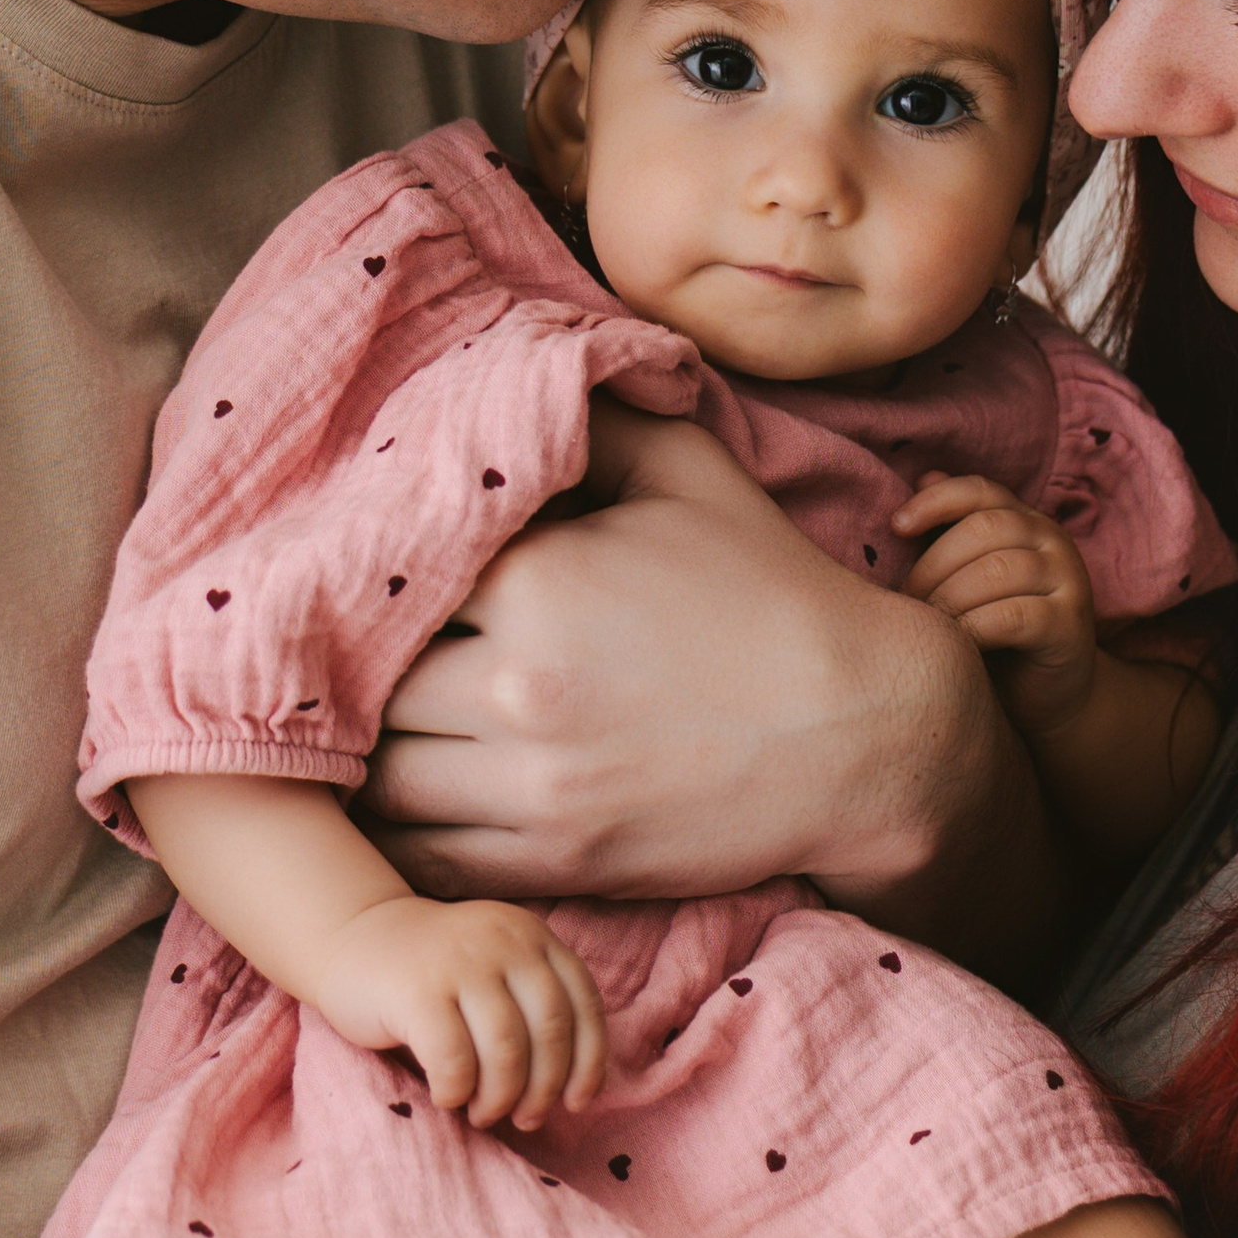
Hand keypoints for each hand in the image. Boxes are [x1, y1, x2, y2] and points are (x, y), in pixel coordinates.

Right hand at [300, 893, 606, 1129]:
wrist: (352, 938)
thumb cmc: (434, 975)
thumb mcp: (497, 969)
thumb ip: (533, 1005)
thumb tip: (569, 1091)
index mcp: (533, 937)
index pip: (583, 1005)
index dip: (588, 1063)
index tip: (575, 1102)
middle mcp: (504, 942)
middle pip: (550, 1031)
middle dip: (543, 1089)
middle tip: (523, 1118)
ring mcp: (460, 963)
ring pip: (507, 1050)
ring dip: (501, 1097)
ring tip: (483, 1113)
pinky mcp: (417, 992)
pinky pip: (455, 1060)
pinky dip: (457, 1091)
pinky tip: (446, 1096)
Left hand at [365, 405, 1059, 960]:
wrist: (870, 737)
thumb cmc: (780, 597)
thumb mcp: (693, 474)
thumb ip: (593, 420)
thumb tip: (518, 377)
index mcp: (537, 580)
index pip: (395, 570)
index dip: (383, 573)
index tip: (385, 575)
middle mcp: (514, 687)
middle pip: (368, 679)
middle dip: (367, 666)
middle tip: (372, 655)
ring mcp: (531, 786)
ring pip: (380, 776)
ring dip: (372, 752)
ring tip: (386, 727)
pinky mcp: (555, 860)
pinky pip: (427, 858)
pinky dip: (405, 835)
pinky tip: (417, 801)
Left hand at [894, 472, 1097, 737]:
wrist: (1050, 697)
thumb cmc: (996, 634)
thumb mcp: (970, 578)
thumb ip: (952, 533)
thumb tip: (924, 476)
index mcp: (1026, 522)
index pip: (981, 490)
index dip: (936, 502)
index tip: (897, 527)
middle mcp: (1053, 542)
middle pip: (984, 529)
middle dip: (934, 565)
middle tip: (908, 602)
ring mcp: (1068, 581)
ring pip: (997, 570)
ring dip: (950, 598)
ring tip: (929, 626)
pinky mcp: (1070, 626)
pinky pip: (1013, 616)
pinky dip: (975, 628)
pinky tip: (957, 645)